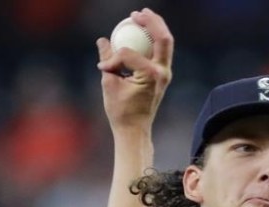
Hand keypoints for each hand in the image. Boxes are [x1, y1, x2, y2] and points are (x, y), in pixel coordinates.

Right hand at [96, 8, 172, 130]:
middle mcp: (162, 73)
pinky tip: (143, 32)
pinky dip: (153, 40)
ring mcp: (165, 74)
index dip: (114, 58)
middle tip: (136, 14)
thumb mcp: (109, 84)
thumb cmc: (121, 112)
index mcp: (150, 76)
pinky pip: (160, 51)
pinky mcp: (163, 75)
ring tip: (143, 15)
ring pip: (166, 43)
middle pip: (162, 38)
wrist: (135, 130)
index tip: (103, 68)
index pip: (130, 54)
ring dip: (156, 27)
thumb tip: (103, 40)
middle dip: (151, 22)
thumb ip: (108, 61)